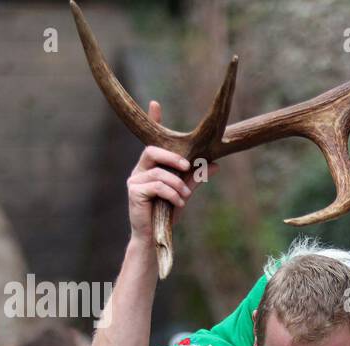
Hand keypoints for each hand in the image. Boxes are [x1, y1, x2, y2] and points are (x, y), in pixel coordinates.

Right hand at [127, 101, 217, 241]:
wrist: (155, 238)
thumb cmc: (168, 214)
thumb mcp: (184, 193)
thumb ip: (195, 178)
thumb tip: (216, 165)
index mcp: (151, 166)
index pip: (151, 140)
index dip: (152, 121)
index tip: (155, 103)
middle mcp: (139, 170)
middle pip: (152, 151)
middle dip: (172, 158)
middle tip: (187, 167)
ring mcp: (134, 180)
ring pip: (159, 172)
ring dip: (177, 184)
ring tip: (185, 197)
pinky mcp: (134, 192)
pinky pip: (157, 185)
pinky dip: (172, 194)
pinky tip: (178, 203)